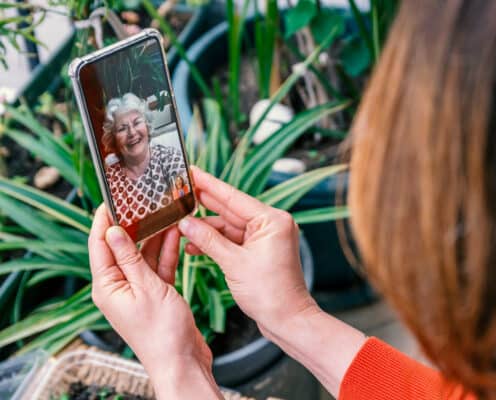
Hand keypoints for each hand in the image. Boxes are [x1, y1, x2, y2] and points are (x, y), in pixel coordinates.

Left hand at [89, 205, 221, 398]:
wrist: (182, 360)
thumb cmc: (162, 332)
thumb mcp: (146, 287)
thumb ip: (130, 258)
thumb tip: (112, 232)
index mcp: (107, 287)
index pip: (99, 245)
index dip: (104, 221)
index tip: (112, 199)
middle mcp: (119, 287)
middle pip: (122, 248)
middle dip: (133, 225)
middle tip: (143, 202)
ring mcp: (138, 290)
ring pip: (143, 255)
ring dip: (154, 237)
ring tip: (163, 214)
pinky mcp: (157, 293)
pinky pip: (158, 266)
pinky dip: (166, 252)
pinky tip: (175, 235)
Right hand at [177, 166, 319, 336]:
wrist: (287, 320)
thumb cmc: (269, 293)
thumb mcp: (234, 263)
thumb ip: (208, 240)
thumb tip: (186, 223)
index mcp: (272, 220)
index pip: (234, 197)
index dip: (209, 184)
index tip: (192, 171)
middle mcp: (272, 224)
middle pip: (231, 209)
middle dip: (204, 204)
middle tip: (180, 192)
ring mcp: (266, 238)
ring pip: (229, 226)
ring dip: (206, 228)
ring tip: (180, 225)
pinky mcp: (260, 251)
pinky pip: (233, 240)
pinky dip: (215, 243)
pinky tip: (193, 244)